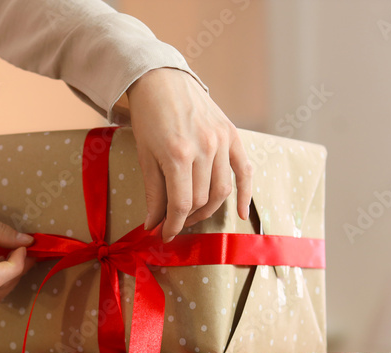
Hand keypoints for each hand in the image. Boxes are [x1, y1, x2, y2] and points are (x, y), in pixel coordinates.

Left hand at [126, 68, 252, 241]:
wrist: (162, 80)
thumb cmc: (148, 118)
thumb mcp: (144, 157)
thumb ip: (153, 193)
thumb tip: (154, 225)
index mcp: (177, 154)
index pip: (181, 204)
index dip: (172, 225)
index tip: (165, 235)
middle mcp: (204, 148)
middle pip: (201, 200)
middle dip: (186, 217)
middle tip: (174, 222)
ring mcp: (221, 141)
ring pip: (222, 190)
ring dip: (208, 210)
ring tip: (192, 215)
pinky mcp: (232, 134)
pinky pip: (244, 170)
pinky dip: (245, 194)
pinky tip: (239, 213)